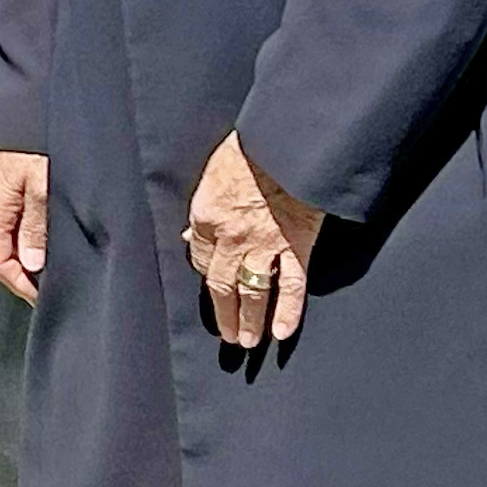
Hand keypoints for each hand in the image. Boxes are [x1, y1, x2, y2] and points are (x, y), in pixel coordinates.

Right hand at [0, 149, 48, 304]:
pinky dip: (32, 234)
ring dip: (29, 253)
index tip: (43, 295)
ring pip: (8, 234)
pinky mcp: (13, 179)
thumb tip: (30, 262)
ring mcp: (1, 189)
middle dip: (23, 272)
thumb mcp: (45, 184)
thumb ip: (36, 225)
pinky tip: (49, 236)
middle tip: (51, 286)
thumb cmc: (42, 136)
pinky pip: (16, 218)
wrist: (41, 96)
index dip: (17, 282)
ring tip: (54, 264)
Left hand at [185, 131, 323, 347]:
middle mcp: (231, 239)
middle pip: (221, 284)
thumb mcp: (212, 174)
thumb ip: (203, 208)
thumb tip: (190, 233)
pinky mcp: (296, 247)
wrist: (285, 144)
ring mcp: (264, 246)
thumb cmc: (248, 151)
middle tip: (228, 336)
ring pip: (253, 292)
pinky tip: (281, 333)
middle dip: (224, 313)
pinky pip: (291, 286)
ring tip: (248, 342)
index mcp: (206, 218)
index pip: (199, 257)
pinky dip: (288, 311)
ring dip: (249, 320)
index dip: (204, 272)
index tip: (211, 283)